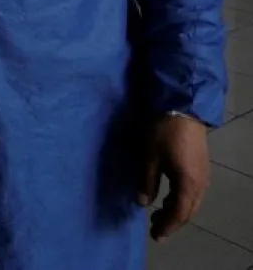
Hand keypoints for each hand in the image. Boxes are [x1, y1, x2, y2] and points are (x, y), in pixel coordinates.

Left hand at [140, 113, 209, 240]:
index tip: (155, 236)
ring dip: (177, 211)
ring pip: (192, 203)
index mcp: (187, 184)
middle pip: (188, 211)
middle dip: (172, 222)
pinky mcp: (202, 168)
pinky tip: (168, 197)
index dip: (167, 226)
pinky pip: (194, 193)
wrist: (183, 110)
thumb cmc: (163, 133)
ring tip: (158, 215)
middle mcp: (200, 184)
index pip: (178, 213)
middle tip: (155, 228)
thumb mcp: (149, 157)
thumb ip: (147, 182)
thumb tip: (142, 203)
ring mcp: (204, 176)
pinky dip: (181, 200)